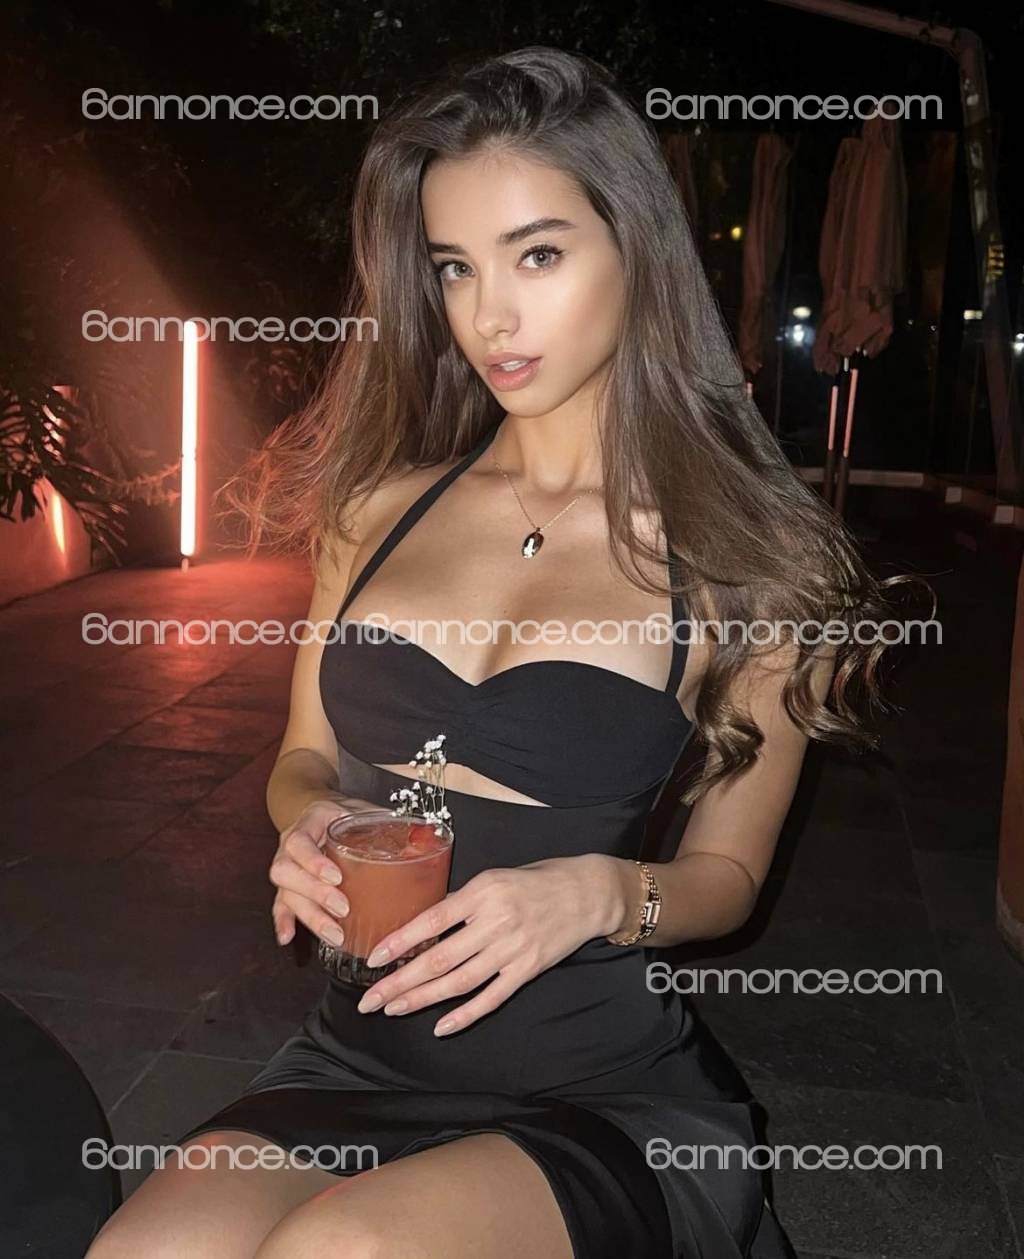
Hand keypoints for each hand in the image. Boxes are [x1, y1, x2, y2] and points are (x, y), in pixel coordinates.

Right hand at [270, 796, 380, 948]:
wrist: (317, 807)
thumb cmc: (344, 810)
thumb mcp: (361, 807)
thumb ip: (386, 820)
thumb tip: (427, 834)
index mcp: (310, 822)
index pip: (299, 842)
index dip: (313, 862)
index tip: (337, 878)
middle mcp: (290, 845)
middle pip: (285, 872)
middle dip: (314, 894)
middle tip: (342, 908)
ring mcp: (287, 865)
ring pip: (284, 892)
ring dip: (308, 916)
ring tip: (334, 934)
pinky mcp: (288, 884)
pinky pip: (279, 903)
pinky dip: (283, 921)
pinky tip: (288, 938)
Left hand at [354, 854, 617, 1036]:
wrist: (585, 893)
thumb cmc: (534, 880)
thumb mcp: (493, 878)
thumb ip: (462, 902)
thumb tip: (423, 927)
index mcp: (482, 892)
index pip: (432, 921)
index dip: (401, 942)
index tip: (374, 959)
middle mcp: (496, 922)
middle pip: (440, 959)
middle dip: (400, 982)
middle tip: (370, 999)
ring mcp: (513, 949)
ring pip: (460, 982)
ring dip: (423, 999)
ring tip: (393, 1009)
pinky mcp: (528, 970)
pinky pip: (491, 997)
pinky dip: (465, 1015)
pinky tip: (440, 1027)